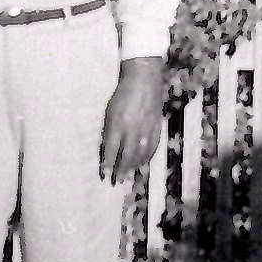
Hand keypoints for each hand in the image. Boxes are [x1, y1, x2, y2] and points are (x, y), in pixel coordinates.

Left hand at [100, 55, 164, 183]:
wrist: (144, 80)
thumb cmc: (122, 95)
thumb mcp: (110, 111)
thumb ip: (109, 130)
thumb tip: (108, 150)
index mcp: (118, 123)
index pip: (111, 149)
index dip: (108, 164)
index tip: (105, 175)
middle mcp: (133, 129)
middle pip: (127, 155)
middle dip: (121, 170)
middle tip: (117, 181)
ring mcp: (147, 129)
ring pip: (141, 154)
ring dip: (134, 167)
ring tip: (128, 176)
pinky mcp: (157, 127)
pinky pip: (152, 147)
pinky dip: (147, 158)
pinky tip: (142, 164)